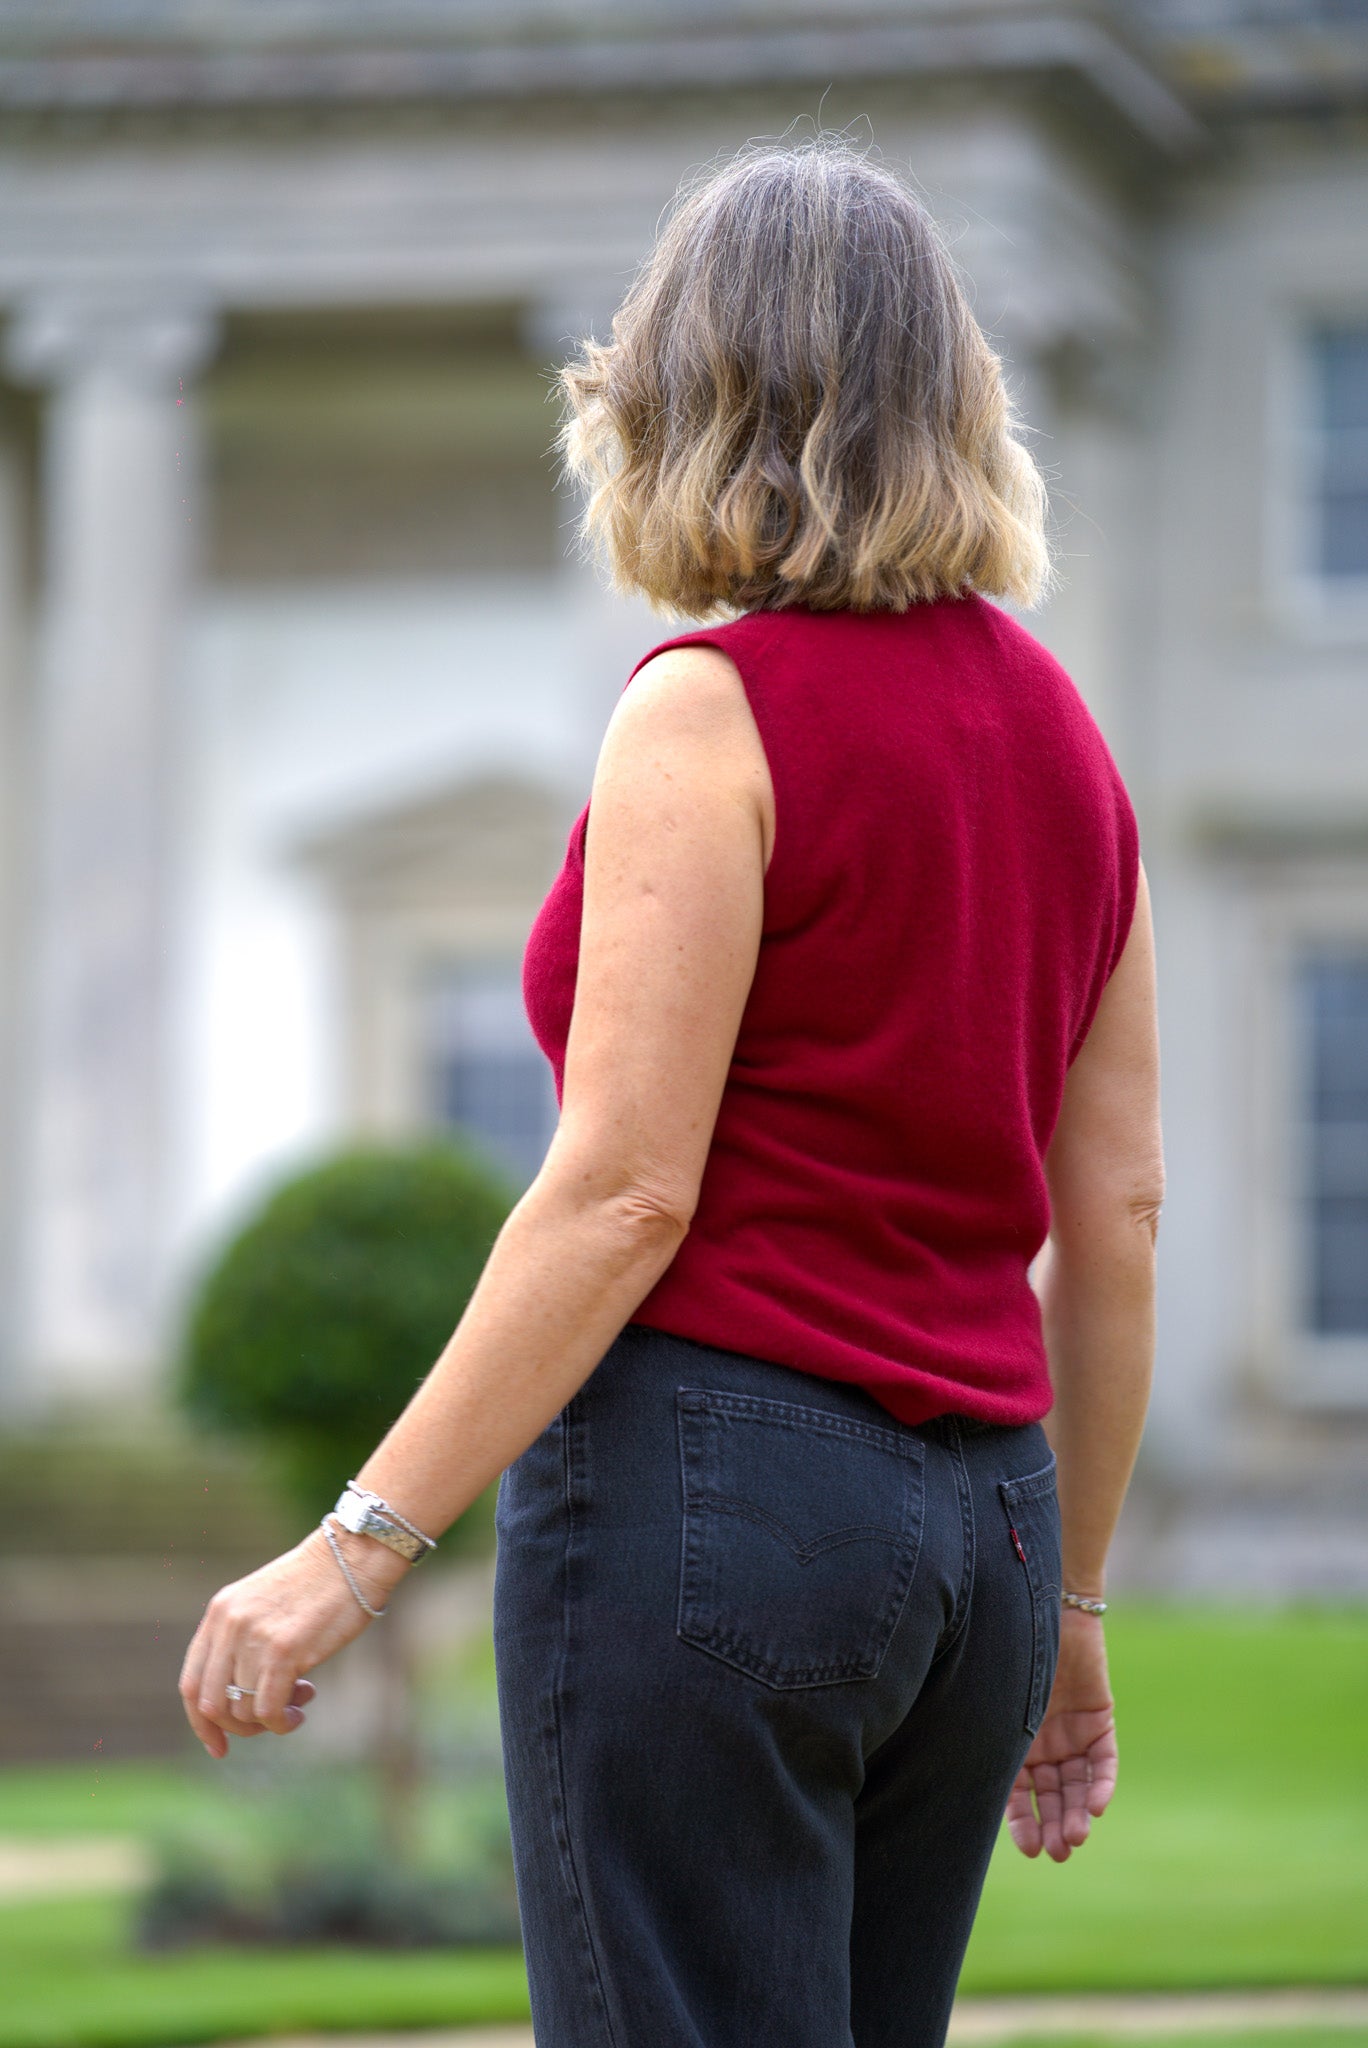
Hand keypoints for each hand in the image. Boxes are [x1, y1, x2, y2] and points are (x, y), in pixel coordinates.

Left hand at [178, 1522, 408, 1759]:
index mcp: (220, 1613)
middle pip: (210, 1704)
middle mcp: (229, 1625)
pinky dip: (281, 1723)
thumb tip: (239, 1696)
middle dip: (236, 1727)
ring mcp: (254, 1638)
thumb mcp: (263, 1605)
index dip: (201, 1722)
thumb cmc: (318, 1584)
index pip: (191, 1683)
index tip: (219, 1746)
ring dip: (267, 1722)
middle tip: (267, 1724)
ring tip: (296, 1703)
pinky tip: (298, 1713)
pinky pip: (267, 1710)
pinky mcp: (283, 1651)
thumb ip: (242, 1640)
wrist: (353, 1556)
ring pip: (240, 1710)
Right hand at [1004, 1606, 1116, 1860]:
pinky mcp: (1099, 1722)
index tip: (1029, 1850)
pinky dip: (1101, 1783)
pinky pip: (1103, 1761)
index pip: (1017, 1795)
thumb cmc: (1006, 1651)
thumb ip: (986, 1736)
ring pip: (1078, 1786)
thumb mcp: (994, 1700)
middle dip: (1054, 1826)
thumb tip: (957, 1784)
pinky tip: (1096, 1806)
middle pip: (1052, 1797)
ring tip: (1078, 1837)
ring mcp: (1073, 1735)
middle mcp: (1043, 1744)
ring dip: (1078, 1813)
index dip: (1022, 1824)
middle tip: (1060, 1853)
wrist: (1045, 1607)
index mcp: (1012, 1743)